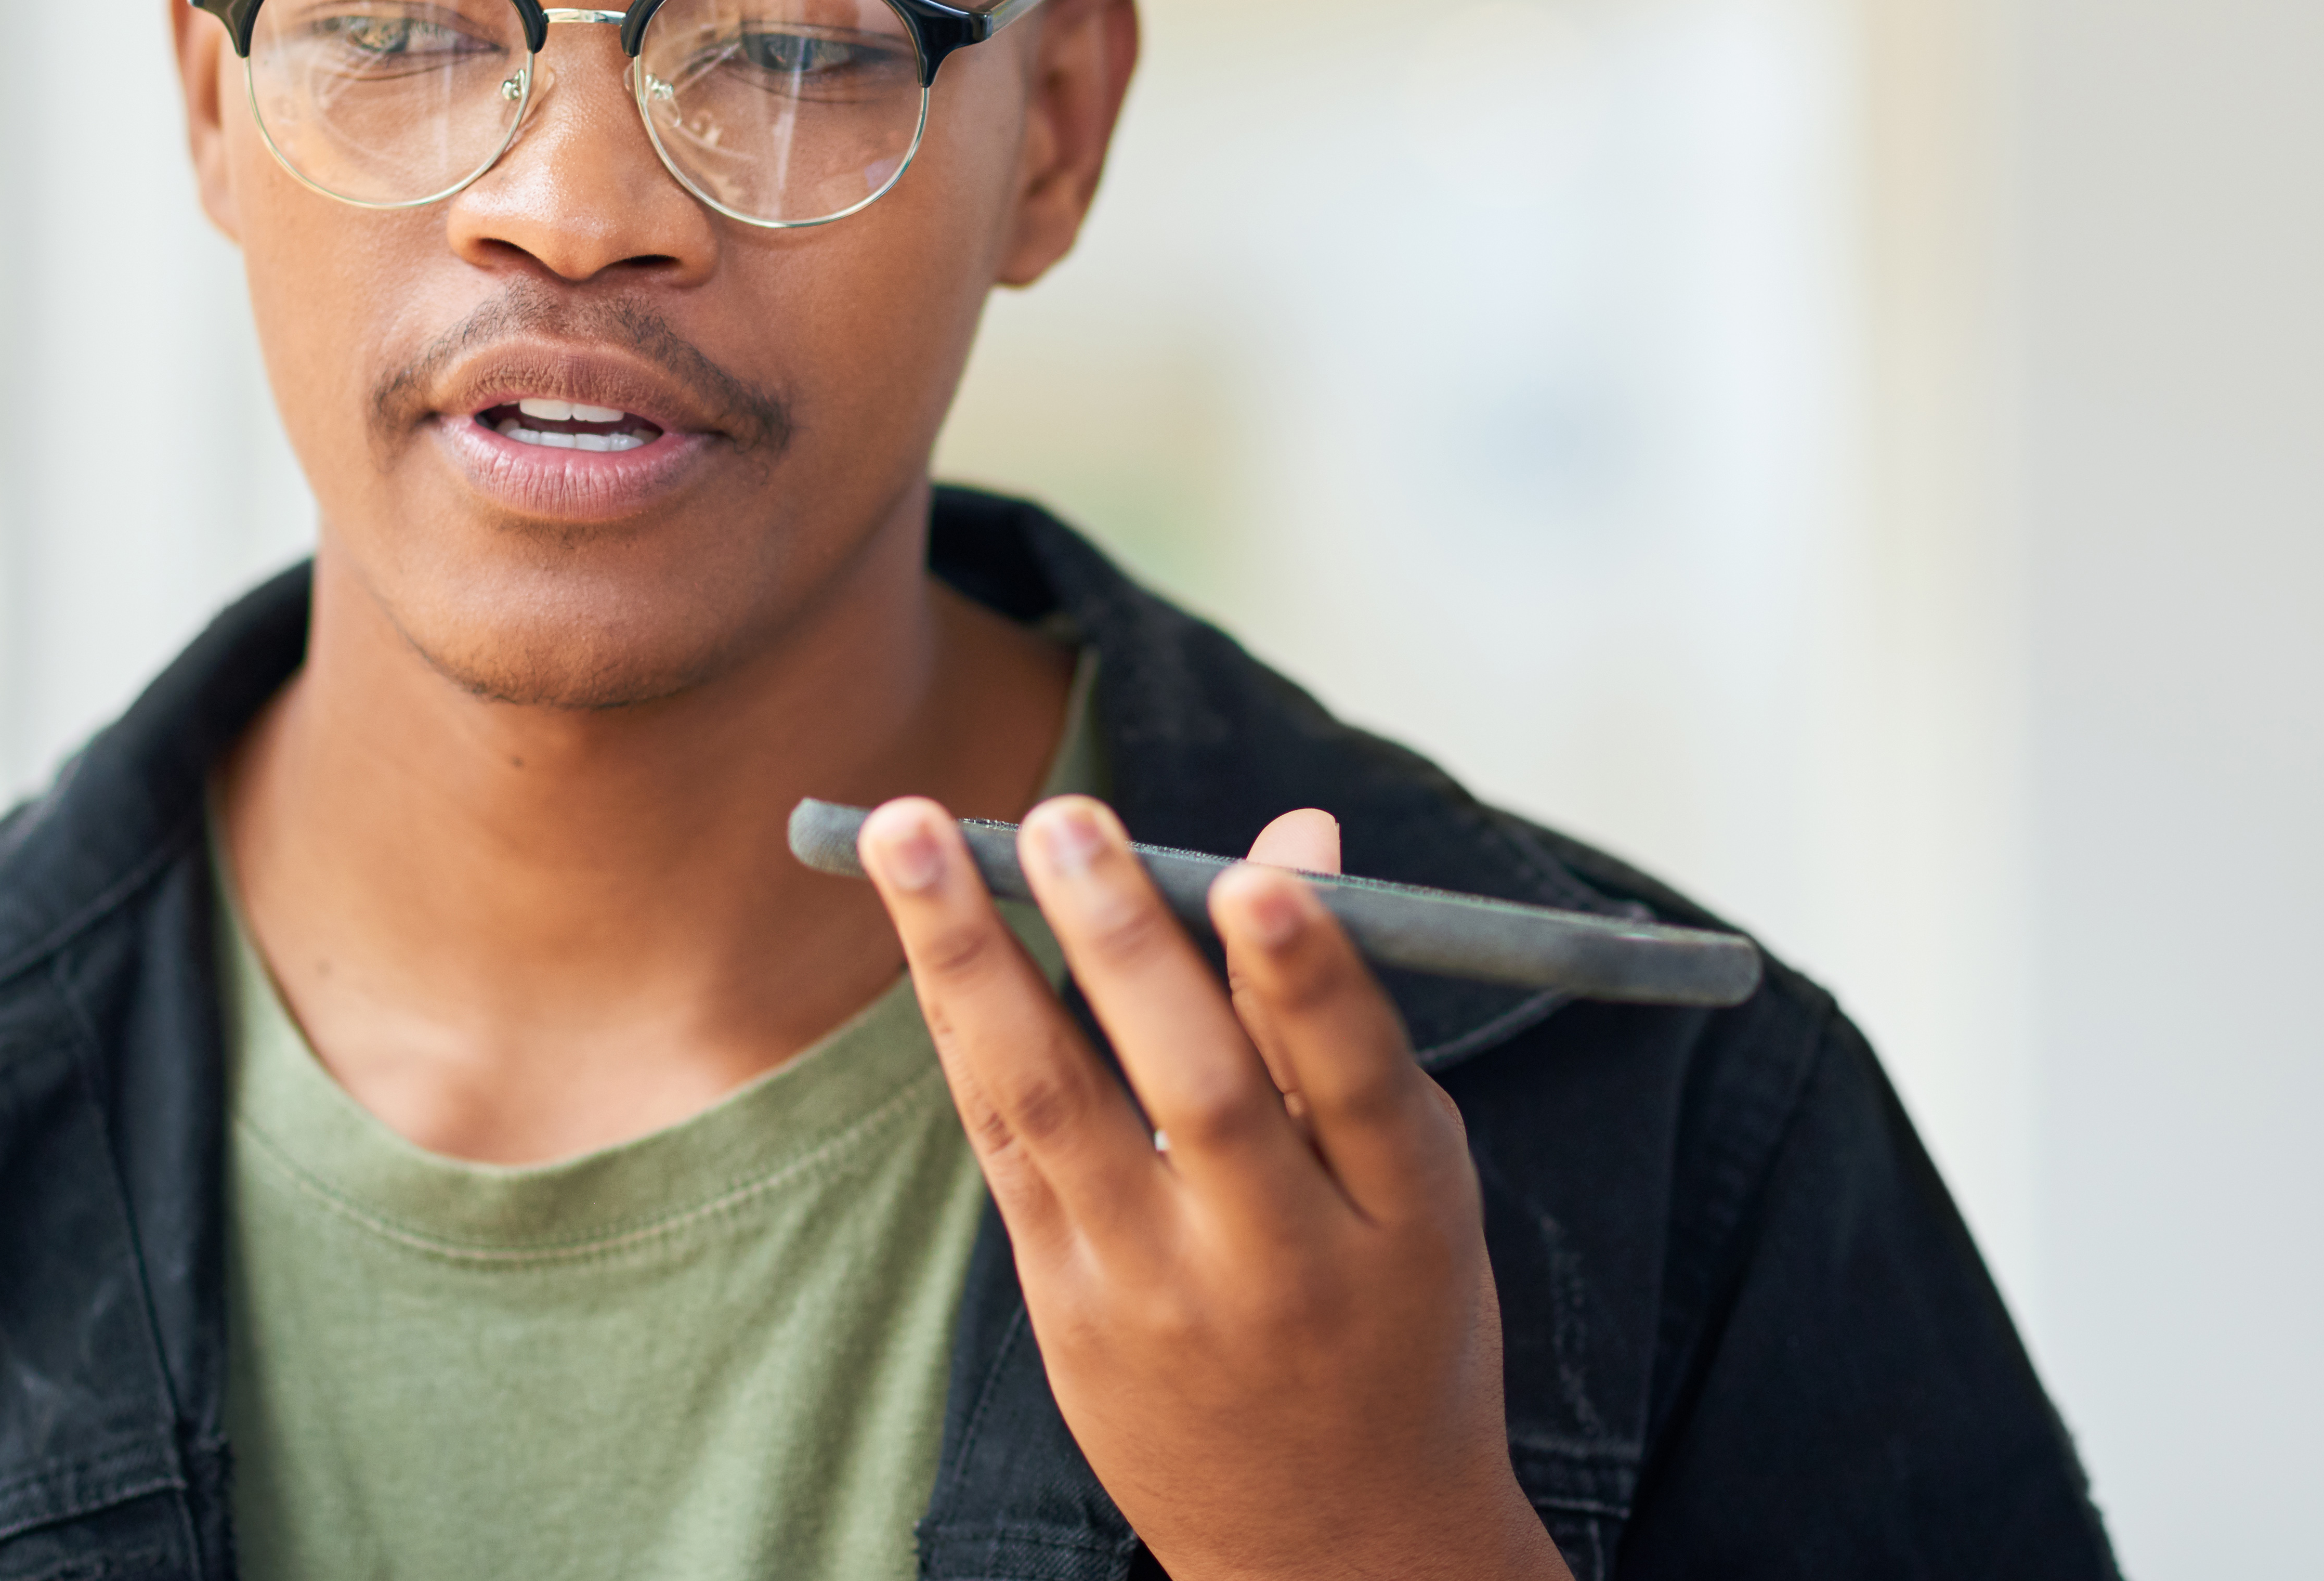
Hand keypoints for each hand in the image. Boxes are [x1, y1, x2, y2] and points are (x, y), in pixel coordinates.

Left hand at [858, 794, 1571, 1580]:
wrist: (1330, 1551)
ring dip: (971, 961)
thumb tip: (1295, 833)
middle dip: (1123, 946)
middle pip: (1200, 1093)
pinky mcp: (1064, 1309)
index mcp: (1405, 1221)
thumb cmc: (1389, 1320)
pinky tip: (928, 938)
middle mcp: (1279, 1264)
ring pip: (1056, 1109)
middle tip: (1062, 816)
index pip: (1360, 1084)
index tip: (1255, 878)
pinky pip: (1006, 1148)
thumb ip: (1338, 1015)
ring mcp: (1158, 1295)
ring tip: (910, 837)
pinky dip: (965, 1031)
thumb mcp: (1412, 1184)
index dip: (1309, 981)